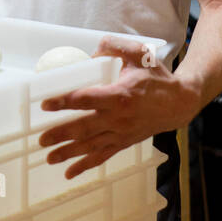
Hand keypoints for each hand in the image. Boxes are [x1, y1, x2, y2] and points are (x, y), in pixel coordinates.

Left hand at [38, 34, 200, 179]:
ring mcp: (121, 133)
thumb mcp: (140, 54)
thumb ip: (114, 47)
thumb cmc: (157, 77)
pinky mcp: (124, 142)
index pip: (87, 99)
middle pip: (84, 127)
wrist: (179, 103)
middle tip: (42, 138)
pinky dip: (85, 166)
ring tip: (48, 157)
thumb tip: (91, 53)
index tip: (46, 105)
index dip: (65, 102)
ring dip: (68, 153)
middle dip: (61, 134)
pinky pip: (102, 157)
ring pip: (91, 146)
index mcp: (120, 95)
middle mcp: (119, 117)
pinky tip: (69, 173)